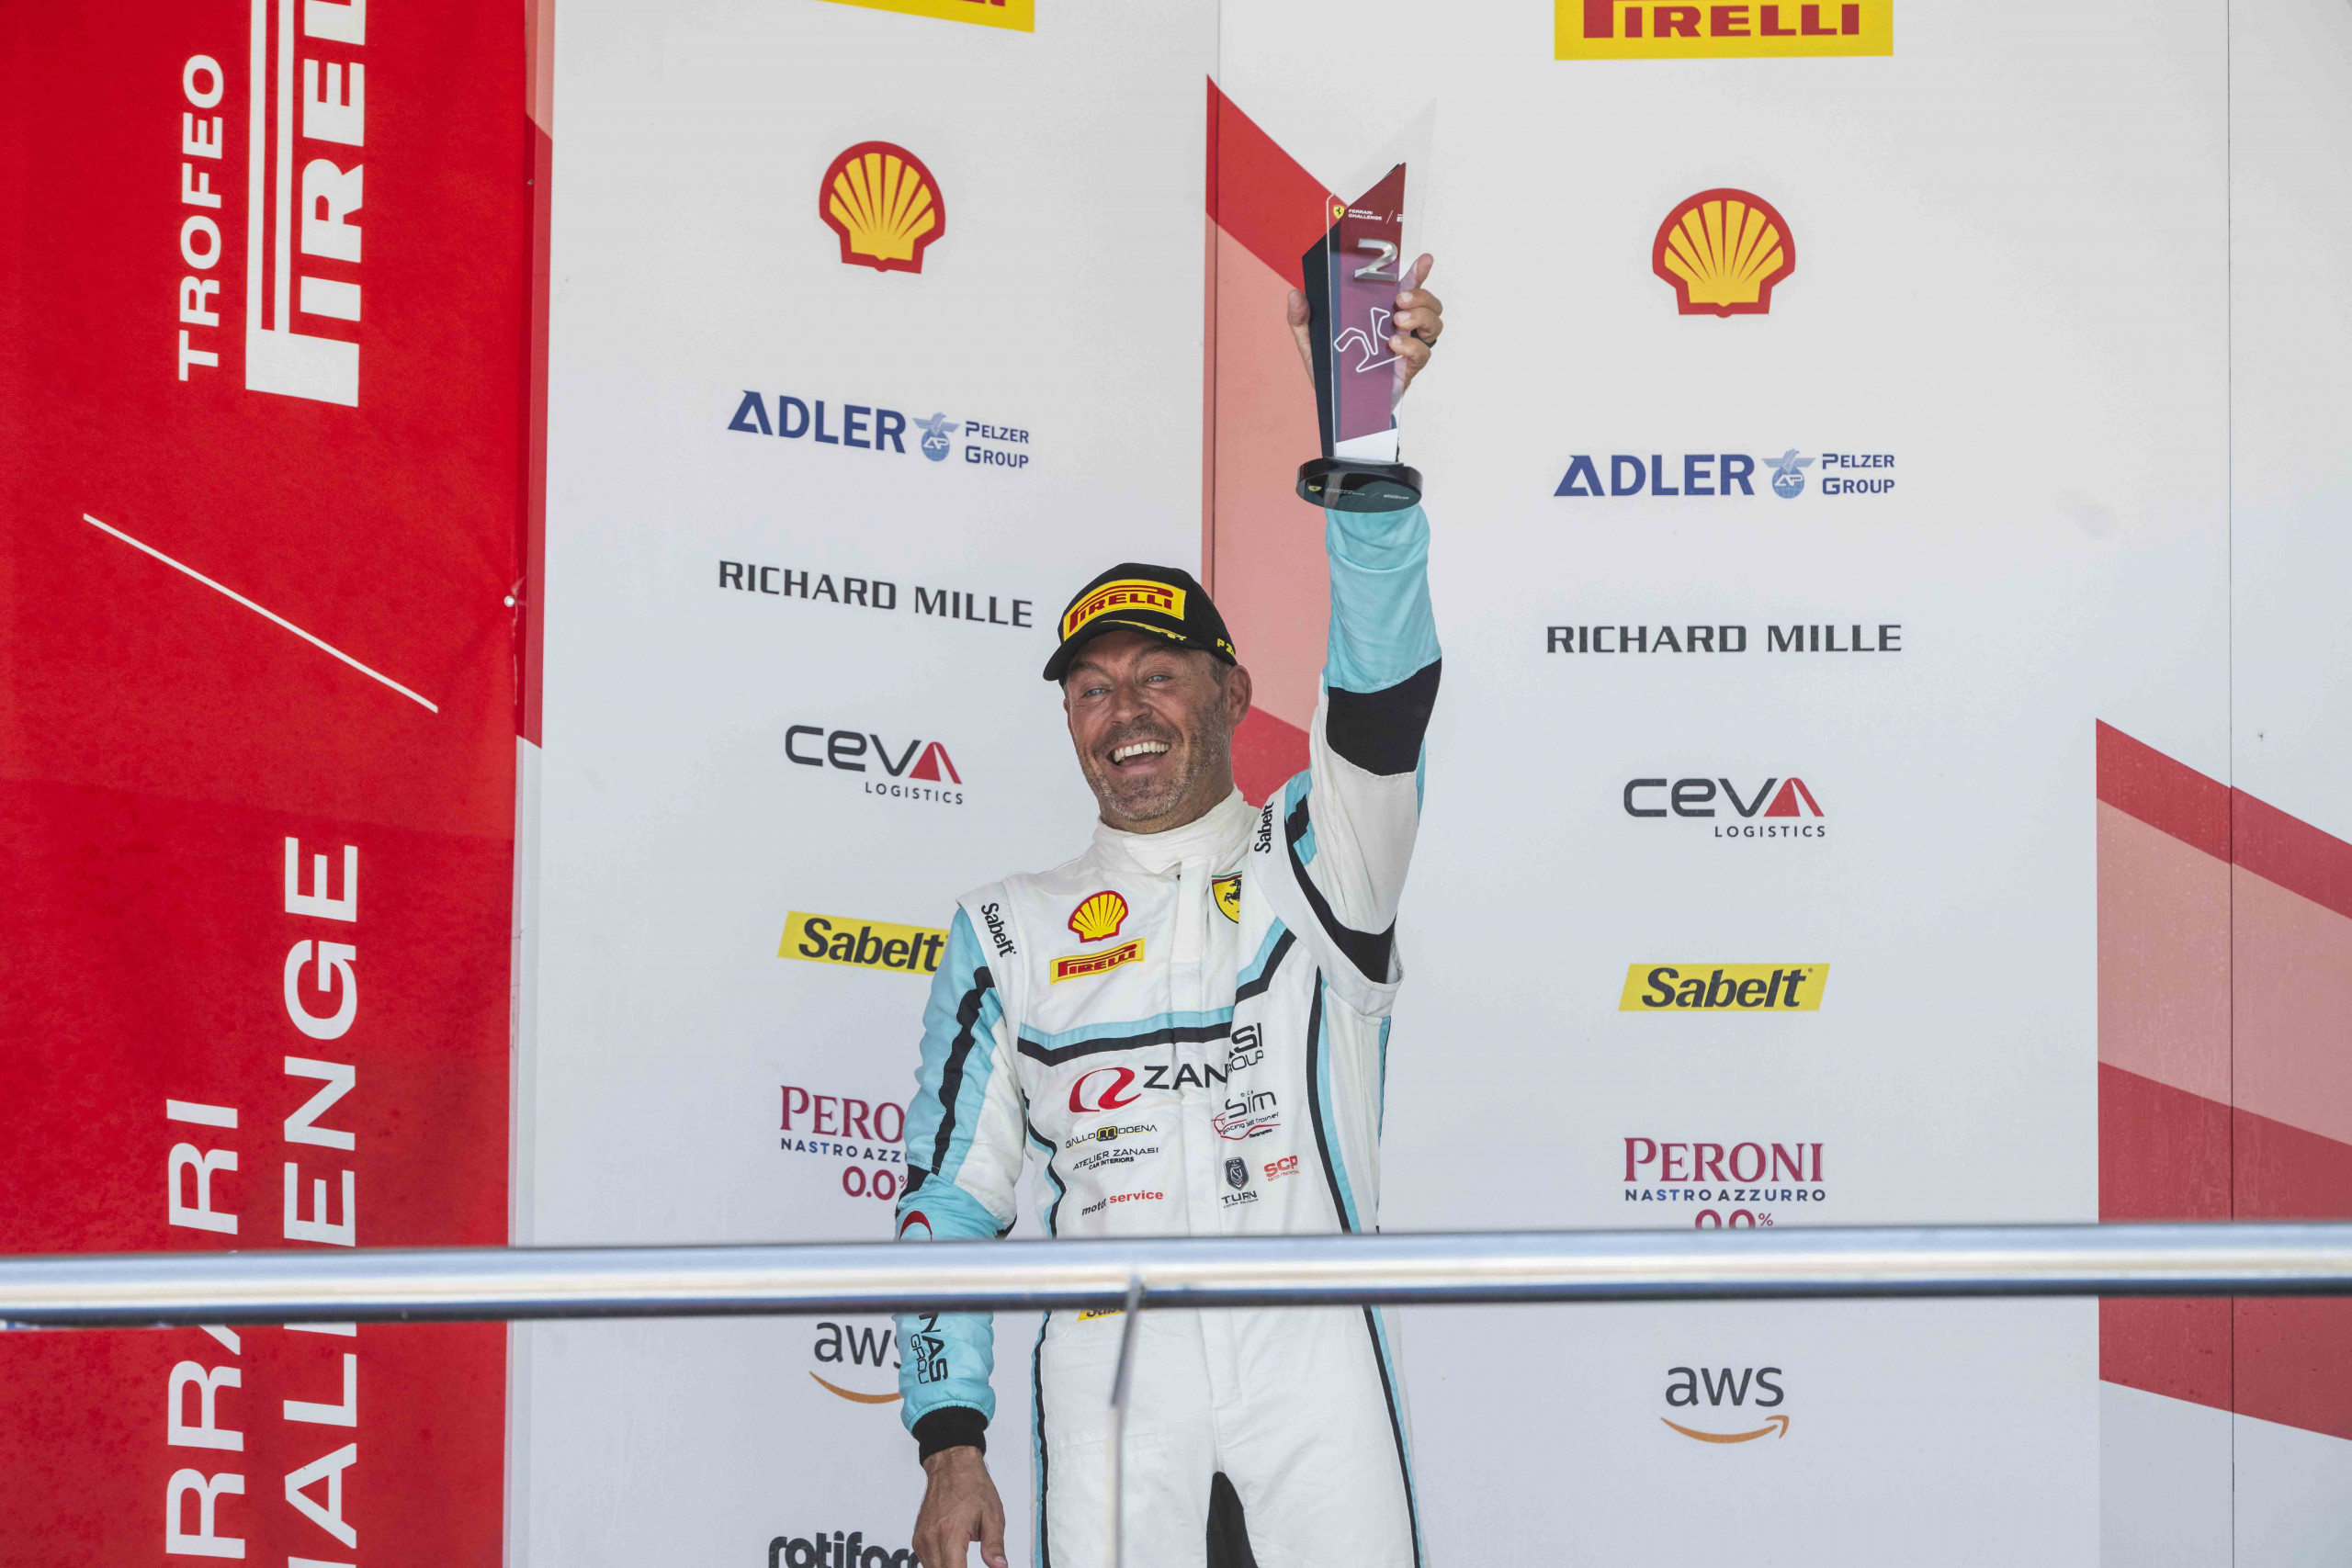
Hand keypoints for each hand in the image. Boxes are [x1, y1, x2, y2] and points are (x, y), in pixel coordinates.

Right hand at [913, 1446, 1006, 1567]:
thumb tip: (999, 1566)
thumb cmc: (972, 1486)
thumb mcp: (993, 1515)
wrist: (951, 1466)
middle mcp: (932, 1538)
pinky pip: (927, 1561)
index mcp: (951, 1534)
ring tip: (964, 1558)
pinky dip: (940, 1563)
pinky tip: (953, 1555)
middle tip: (970, 1562)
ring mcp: (922, 1539)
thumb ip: (995, 1545)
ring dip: (949, 1567)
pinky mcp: (918, 1538)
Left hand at [1285, 252, 1443, 397]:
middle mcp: (1400, 326)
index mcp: (1380, 312)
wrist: (1338, 407)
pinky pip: (1424, 352)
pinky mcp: (1409, 367)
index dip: (1418, 272)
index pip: (1406, 286)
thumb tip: (1295, 294)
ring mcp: (1408, 346)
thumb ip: (1301, 318)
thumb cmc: (1330, 372)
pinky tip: (1395, 345)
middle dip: (1419, 295)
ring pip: (1434, 322)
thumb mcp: (1310, 342)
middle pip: (1427, 301)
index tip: (1425, 259)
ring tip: (1399, 321)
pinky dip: (1412, 346)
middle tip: (1398, 301)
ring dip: (1421, 316)